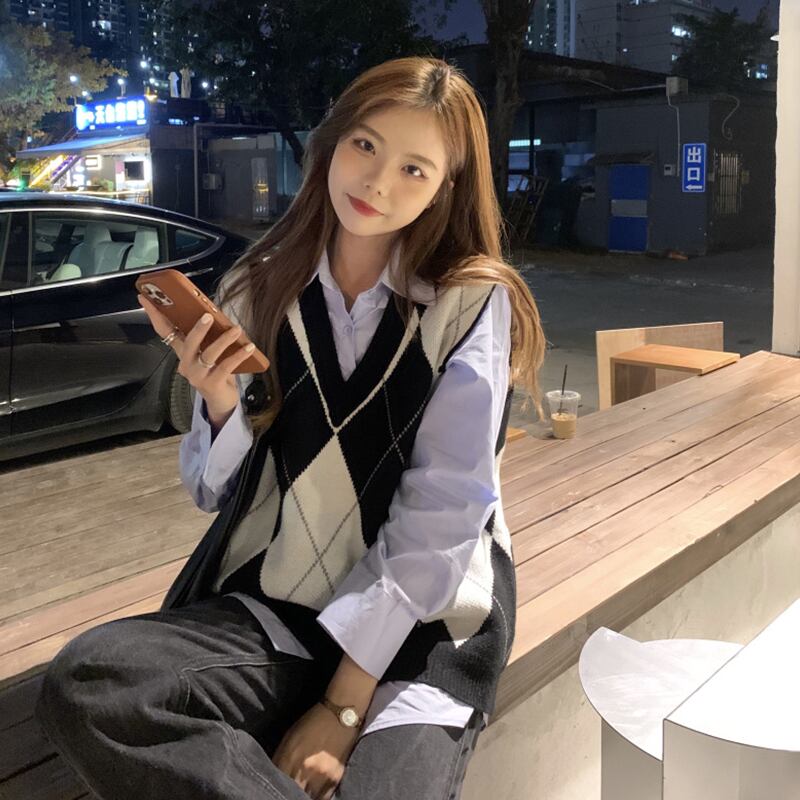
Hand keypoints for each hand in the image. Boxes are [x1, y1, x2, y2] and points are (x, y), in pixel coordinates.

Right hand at [136, 292, 252, 416]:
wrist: (220, 401)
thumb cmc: (215, 372)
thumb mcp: (206, 353)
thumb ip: (206, 337)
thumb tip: (213, 312)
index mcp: (182, 353)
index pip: (164, 332)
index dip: (154, 315)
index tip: (146, 298)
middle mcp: (186, 364)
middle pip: (188, 343)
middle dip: (198, 328)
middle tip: (208, 315)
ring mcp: (197, 375)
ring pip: (209, 354)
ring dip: (224, 340)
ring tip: (237, 329)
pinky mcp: (211, 384)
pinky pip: (226, 366)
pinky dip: (238, 355)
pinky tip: (249, 347)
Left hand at [273, 702, 359, 799]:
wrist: (340, 715)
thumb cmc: (312, 723)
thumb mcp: (290, 737)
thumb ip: (280, 758)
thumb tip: (273, 776)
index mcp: (290, 758)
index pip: (277, 783)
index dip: (275, 786)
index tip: (275, 788)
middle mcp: (305, 770)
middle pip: (291, 793)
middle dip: (288, 792)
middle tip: (290, 787)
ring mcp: (321, 777)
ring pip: (307, 798)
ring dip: (303, 795)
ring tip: (302, 788)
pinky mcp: (335, 779)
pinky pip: (322, 799)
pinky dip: (316, 797)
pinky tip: (313, 792)